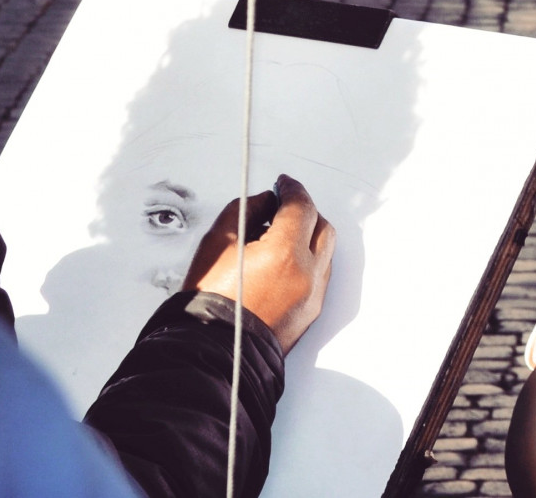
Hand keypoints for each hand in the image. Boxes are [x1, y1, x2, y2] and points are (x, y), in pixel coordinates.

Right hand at [184, 174, 335, 353]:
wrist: (213, 352)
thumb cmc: (211, 301)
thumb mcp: (218, 242)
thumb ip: (246, 211)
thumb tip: (266, 202)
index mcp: (285, 255)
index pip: (301, 207)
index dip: (292, 189)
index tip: (283, 184)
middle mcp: (307, 276)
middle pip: (322, 227)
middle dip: (305, 211)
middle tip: (283, 204)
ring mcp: (312, 297)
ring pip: (324, 252)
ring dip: (308, 236)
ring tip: (279, 233)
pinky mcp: (309, 313)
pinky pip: (319, 275)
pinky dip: (307, 259)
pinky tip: (282, 259)